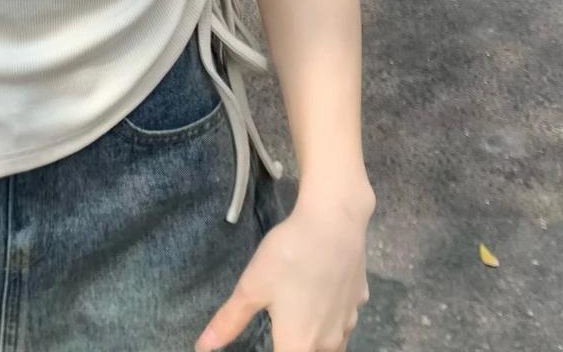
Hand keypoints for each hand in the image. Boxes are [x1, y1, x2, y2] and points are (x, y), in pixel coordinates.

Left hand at [194, 186, 374, 350]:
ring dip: (316, 341)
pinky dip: (332, 317)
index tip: (268, 340)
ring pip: (333, 347)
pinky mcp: (359, 300)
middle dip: (295, 348)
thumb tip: (203, 346)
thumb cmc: (287, 257)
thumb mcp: (251, 287)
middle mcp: (328, 343)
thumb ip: (229, 321)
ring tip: (300, 321)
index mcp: (298, 345)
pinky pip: (344, 319)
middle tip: (280, 330)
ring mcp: (348, 322)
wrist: (333, 224)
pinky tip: (321, 294)